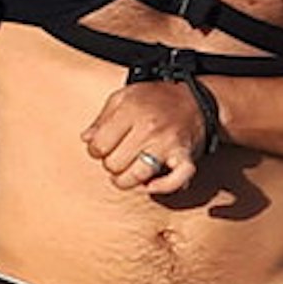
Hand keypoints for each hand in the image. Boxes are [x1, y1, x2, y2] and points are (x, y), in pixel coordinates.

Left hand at [79, 80, 205, 195]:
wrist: (196, 100)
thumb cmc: (156, 99)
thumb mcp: (123, 97)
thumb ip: (102, 118)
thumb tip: (86, 139)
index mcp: (131, 110)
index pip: (98, 146)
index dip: (96, 151)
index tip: (102, 148)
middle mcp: (149, 128)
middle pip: (114, 164)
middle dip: (111, 165)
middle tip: (118, 158)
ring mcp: (167, 144)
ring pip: (136, 177)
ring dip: (127, 181)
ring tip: (125, 175)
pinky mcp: (185, 157)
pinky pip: (173, 181)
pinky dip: (160, 187)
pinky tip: (150, 185)